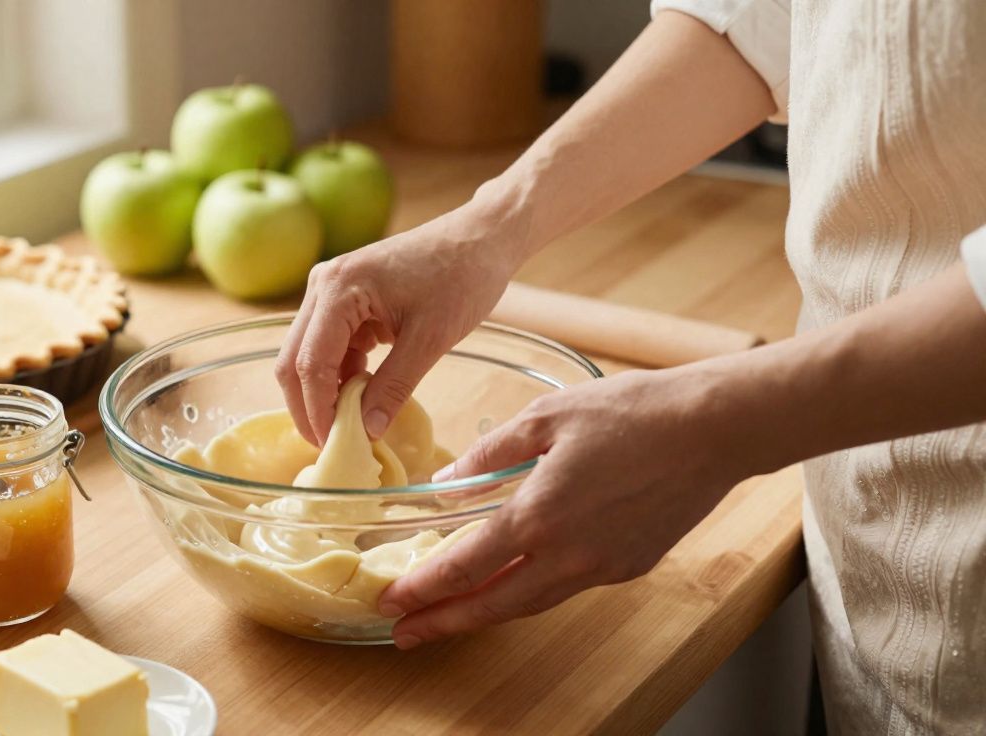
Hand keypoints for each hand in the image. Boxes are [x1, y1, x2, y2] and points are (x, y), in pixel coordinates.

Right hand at [275, 200, 524, 445]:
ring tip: (349, 426)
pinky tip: (362, 397)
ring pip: (309, 354)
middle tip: (331, 445)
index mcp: (338, 288)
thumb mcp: (430, 339)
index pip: (310, 362)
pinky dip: (341, 375)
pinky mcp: (345, 299)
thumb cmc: (462, 278)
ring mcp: (331, 290)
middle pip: (295, 359)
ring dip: (325, 391)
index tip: (331, 446)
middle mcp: (323, 285)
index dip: (316, 410)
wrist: (481, 238)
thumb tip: (366, 430)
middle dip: (309, 406)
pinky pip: (330, 345)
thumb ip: (394, 386)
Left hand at [378, 366, 760, 648]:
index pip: (463, 566)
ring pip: (529, 603)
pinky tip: (513, 583)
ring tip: (449, 618)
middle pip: (491, 604)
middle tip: (403, 634)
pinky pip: (565, 588)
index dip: (422, 589)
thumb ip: (489, 455)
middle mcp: (567, 554)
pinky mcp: (628, 565)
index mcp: (538, 515)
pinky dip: (529, 593)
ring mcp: (601, 567)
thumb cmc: (632, 412)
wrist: (712, 430)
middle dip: (442, 623)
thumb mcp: (545, 416)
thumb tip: (446, 484)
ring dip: (483, 614)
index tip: (392, 602)